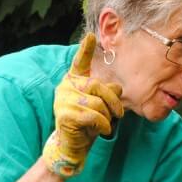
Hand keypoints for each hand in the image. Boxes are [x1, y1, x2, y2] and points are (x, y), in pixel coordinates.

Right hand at [42, 33, 123, 176]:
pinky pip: (93, 116)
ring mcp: (63, 101)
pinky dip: (103, 124)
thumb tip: (117, 86)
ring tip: (105, 124)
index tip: (91, 36)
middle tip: (119, 114)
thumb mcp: (102, 106)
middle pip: (98, 86)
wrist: (73, 146)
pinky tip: (102, 130)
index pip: (80, 63)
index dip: (85, 50)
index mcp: (74, 81)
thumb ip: (108, 93)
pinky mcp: (64, 115)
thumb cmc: (88, 124)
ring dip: (107, 116)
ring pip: (97, 103)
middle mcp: (65, 87)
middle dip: (113, 101)